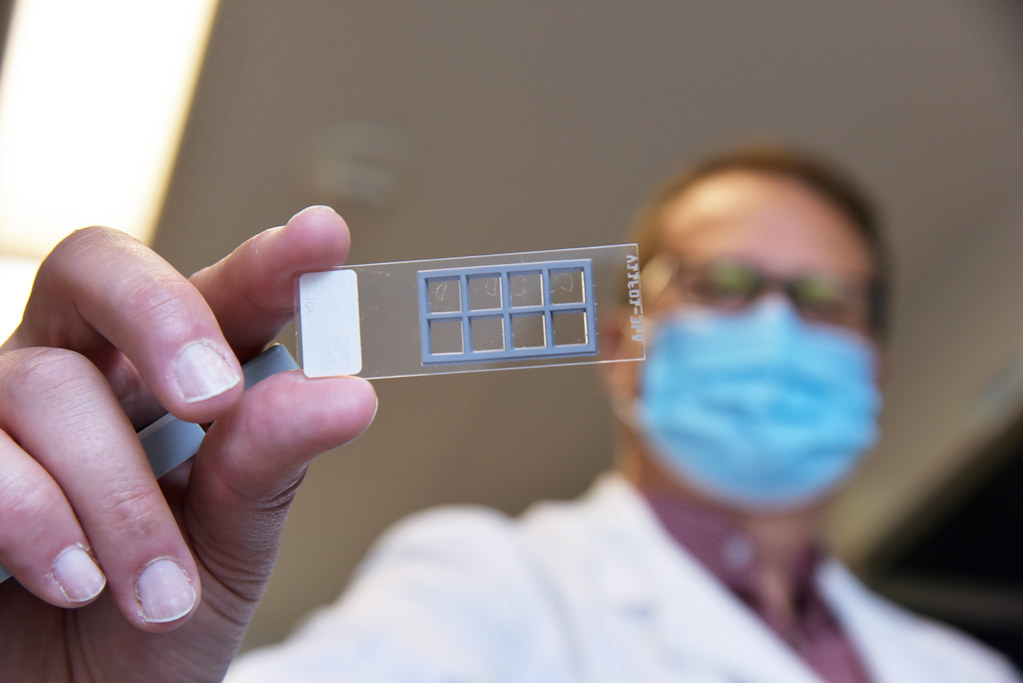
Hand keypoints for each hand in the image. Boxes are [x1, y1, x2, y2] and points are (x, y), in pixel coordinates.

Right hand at [0, 206, 376, 679]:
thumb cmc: (154, 618)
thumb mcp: (230, 549)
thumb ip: (270, 468)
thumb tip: (344, 391)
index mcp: (171, 379)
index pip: (220, 294)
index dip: (267, 260)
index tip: (322, 237)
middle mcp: (82, 370)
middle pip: (99, 267)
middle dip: (164, 318)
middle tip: (213, 398)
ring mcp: (1, 413)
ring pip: (46, 383)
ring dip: (116, 495)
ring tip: (162, 593)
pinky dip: (35, 516)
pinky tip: (75, 579)